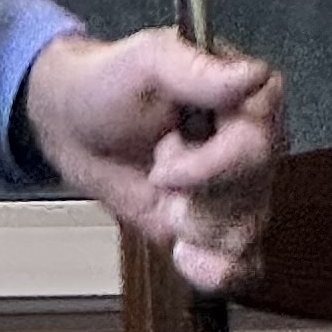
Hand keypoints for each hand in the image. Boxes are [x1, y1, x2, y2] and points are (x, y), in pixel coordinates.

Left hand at [22, 27, 284, 295]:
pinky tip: (185, 255)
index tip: (165, 157)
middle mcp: (256, 145)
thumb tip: (251, 75)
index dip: (210, 164)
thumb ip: (198, 69)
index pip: (257, 146)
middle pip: (251, 193)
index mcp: (250, 98)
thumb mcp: (146, 61)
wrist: (74, 126)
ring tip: (165, 192)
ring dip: (193, 223)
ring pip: (243, 232)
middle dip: (194, 191)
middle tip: (159, 168)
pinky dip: (215, 270)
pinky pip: (244, 267)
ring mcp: (241, 189)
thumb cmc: (108, 84)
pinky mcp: (220, 226)